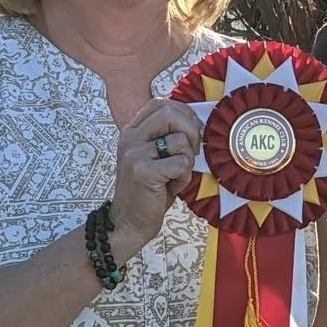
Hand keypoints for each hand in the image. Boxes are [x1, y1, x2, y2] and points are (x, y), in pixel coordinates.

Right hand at [108, 99, 202, 257]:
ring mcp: (134, 153)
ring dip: (188, 159)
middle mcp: (130, 138)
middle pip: (170, 113)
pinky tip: (172, 186)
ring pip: (180, 140)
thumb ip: (168, 138)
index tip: (192, 130)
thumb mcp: (155, 158)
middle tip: (194, 150)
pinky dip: (184, 177)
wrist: (128, 223)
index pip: (159, 104)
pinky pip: (181, 163)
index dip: (182, 112)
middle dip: (191, 130)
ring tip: (176, 175)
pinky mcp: (144, 172)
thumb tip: (197, 121)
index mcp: (131, 131)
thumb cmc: (148, 191)